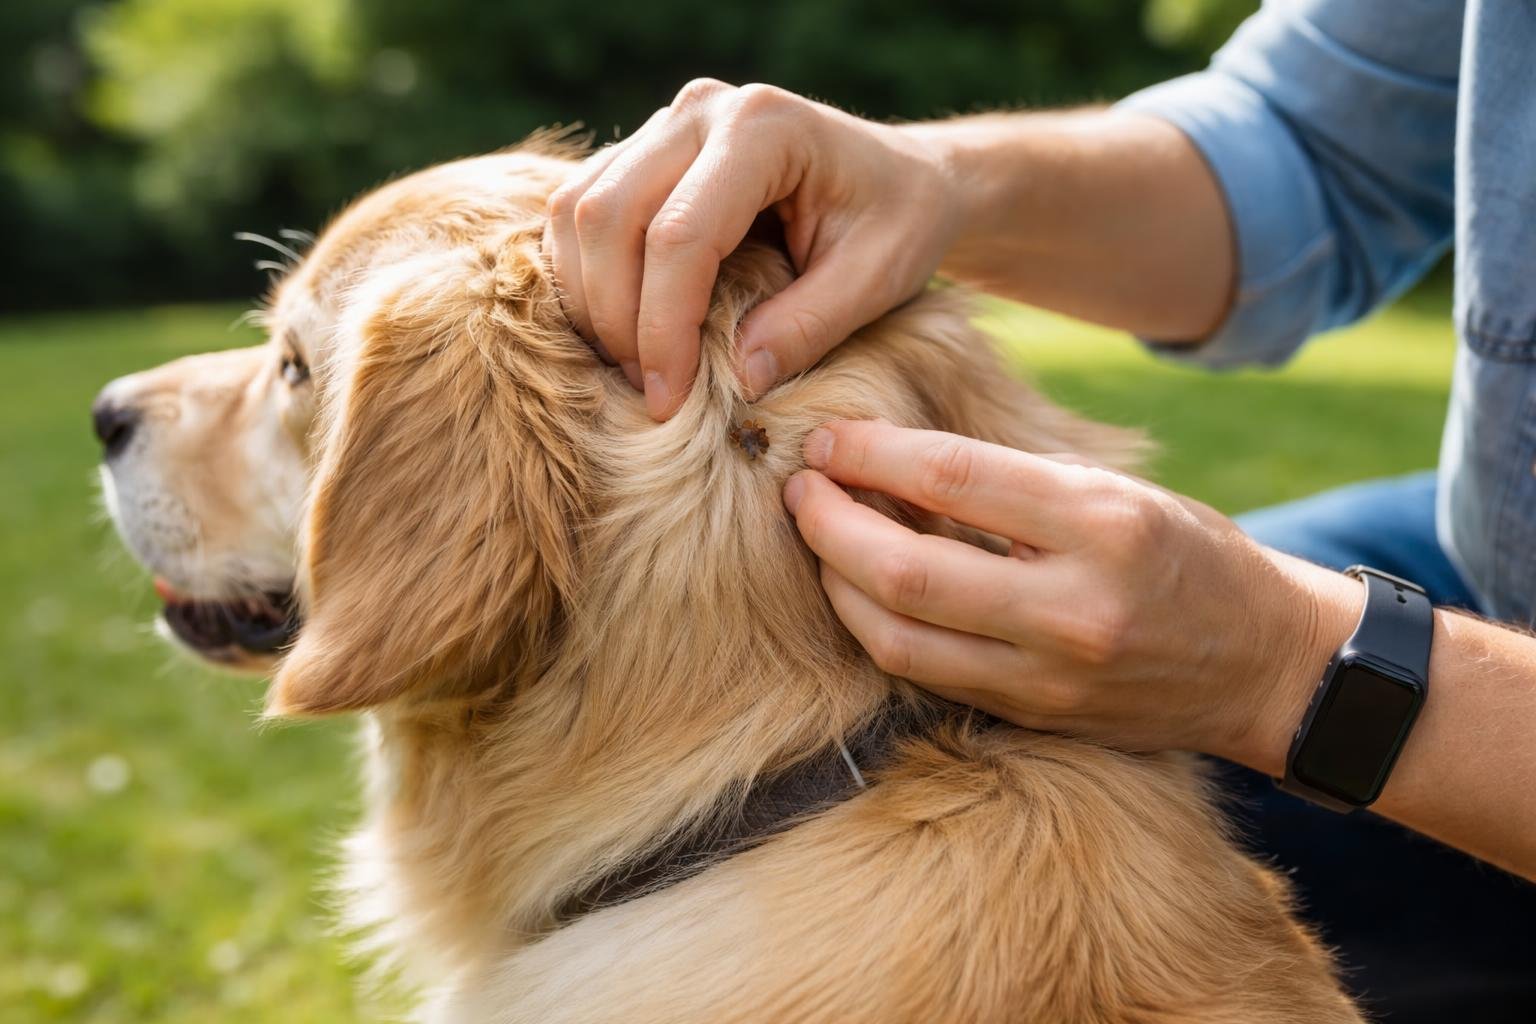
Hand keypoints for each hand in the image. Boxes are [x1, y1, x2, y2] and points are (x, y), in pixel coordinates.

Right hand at [543, 79, 959, 419]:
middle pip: (609, 217)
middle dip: (616, 319)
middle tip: (648, 391)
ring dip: (590, 300)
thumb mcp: (877, 280)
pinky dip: (585, 277)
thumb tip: (736, 383)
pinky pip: (581, 211)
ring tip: (635, 368)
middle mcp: (700, 111)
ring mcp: (665, 125)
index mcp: (764, 128)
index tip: (669, 400)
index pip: (679, 236)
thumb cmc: (901, 222)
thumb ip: (806, 328)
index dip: (663, 328)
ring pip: (578, 211)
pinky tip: (620, 332)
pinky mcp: (644, 152)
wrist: (904, 176)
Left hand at [783, 420, 1361, 763]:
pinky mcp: (1034, 716)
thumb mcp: (1115, 490)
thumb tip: (893, 461)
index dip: (868, 454)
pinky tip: (861, 592)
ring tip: (818, 541)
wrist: (1268, 667)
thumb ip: (1010, 482)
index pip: (951, 478)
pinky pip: (927, 674)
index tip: (822, 437)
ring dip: (839, 586)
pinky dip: (879, 629)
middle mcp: (1073, 609)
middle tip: (796, 490)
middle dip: (829, 527)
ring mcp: (1050, 677)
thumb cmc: (1189, 555)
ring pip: (898, 640)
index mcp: (1101, 525)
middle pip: (906, 573)